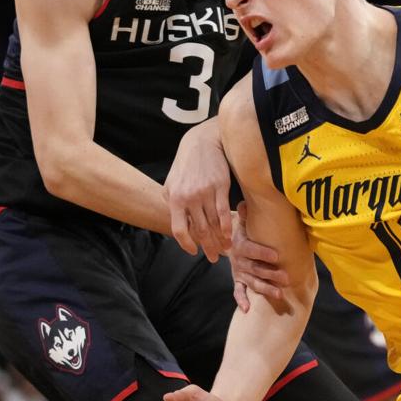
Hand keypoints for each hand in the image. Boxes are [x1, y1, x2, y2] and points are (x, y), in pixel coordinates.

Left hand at [166, 120, 232, 262]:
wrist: (202, 142)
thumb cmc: (186, 164)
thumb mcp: (171, 183)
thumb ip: (172, 203)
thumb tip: (178, 223)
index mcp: (174, 198)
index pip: (179, 229)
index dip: (187, 244)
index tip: (194, 252)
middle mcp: (189, 197)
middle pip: (199, 229)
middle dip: (208, 247)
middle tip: (214, 258)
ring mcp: (205, 192)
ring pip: (213, 223)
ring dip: (220, 239)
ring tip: (225, 248)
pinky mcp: (220, 186)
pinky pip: (223, 211)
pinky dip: (227, 226)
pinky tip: (229, 234)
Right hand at [230, 201, 288, 312]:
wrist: (224, 239)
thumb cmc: (240, 227)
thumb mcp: (241, 219)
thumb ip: (246, 213)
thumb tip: (246, 203)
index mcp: (241, 244)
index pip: (252, 249)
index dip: (263, 253)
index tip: (277, 256)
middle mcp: (239, 260)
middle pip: (255, 268)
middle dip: (270, 274)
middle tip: (286, 278)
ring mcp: (239, 271)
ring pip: (252, 282)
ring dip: (265, 289)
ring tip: (279, 294)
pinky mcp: (237, 280)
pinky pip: (238, 291)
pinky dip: (241, 300)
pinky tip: (247, 310)